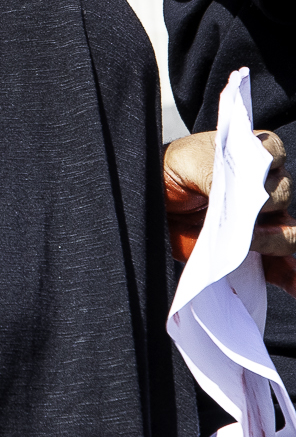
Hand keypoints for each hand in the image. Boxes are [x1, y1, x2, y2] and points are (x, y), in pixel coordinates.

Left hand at [164, 128, 295, 291]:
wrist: (153, 200)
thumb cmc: (171, 173)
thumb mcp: (186, 163)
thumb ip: (213, 173)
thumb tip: (238, 194)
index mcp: (247, 155)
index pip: (274, 152)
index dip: (270, 161)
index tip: (253, 173)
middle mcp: (261, 186)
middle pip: (283, 195)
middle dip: (265, 206)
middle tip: (240, 214)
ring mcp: (262, 219)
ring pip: (288, 232)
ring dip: (275, 242)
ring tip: (249, 244)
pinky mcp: (255, 247)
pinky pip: (280, 264)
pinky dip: (288, 274)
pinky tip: (291, 284)